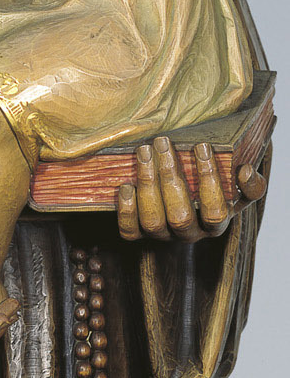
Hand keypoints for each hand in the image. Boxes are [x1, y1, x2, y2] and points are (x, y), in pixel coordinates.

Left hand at [116, 135, 265, 242]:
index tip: (202, 146)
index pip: (215, 212)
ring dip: (147, 184)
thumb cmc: (212, 189)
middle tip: (162, 142)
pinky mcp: (139, 234)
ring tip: (144, 151)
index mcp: (215, 225)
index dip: (209, 181)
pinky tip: (127, 185)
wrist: (185, 198)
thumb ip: (251, 185)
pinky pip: (129, 232)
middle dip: (169, 177)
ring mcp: (162, 235)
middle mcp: (189, 234)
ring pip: (153, 221)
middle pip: (180, 216)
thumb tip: (246, 171)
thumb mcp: (236, 189)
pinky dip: (127, 210)